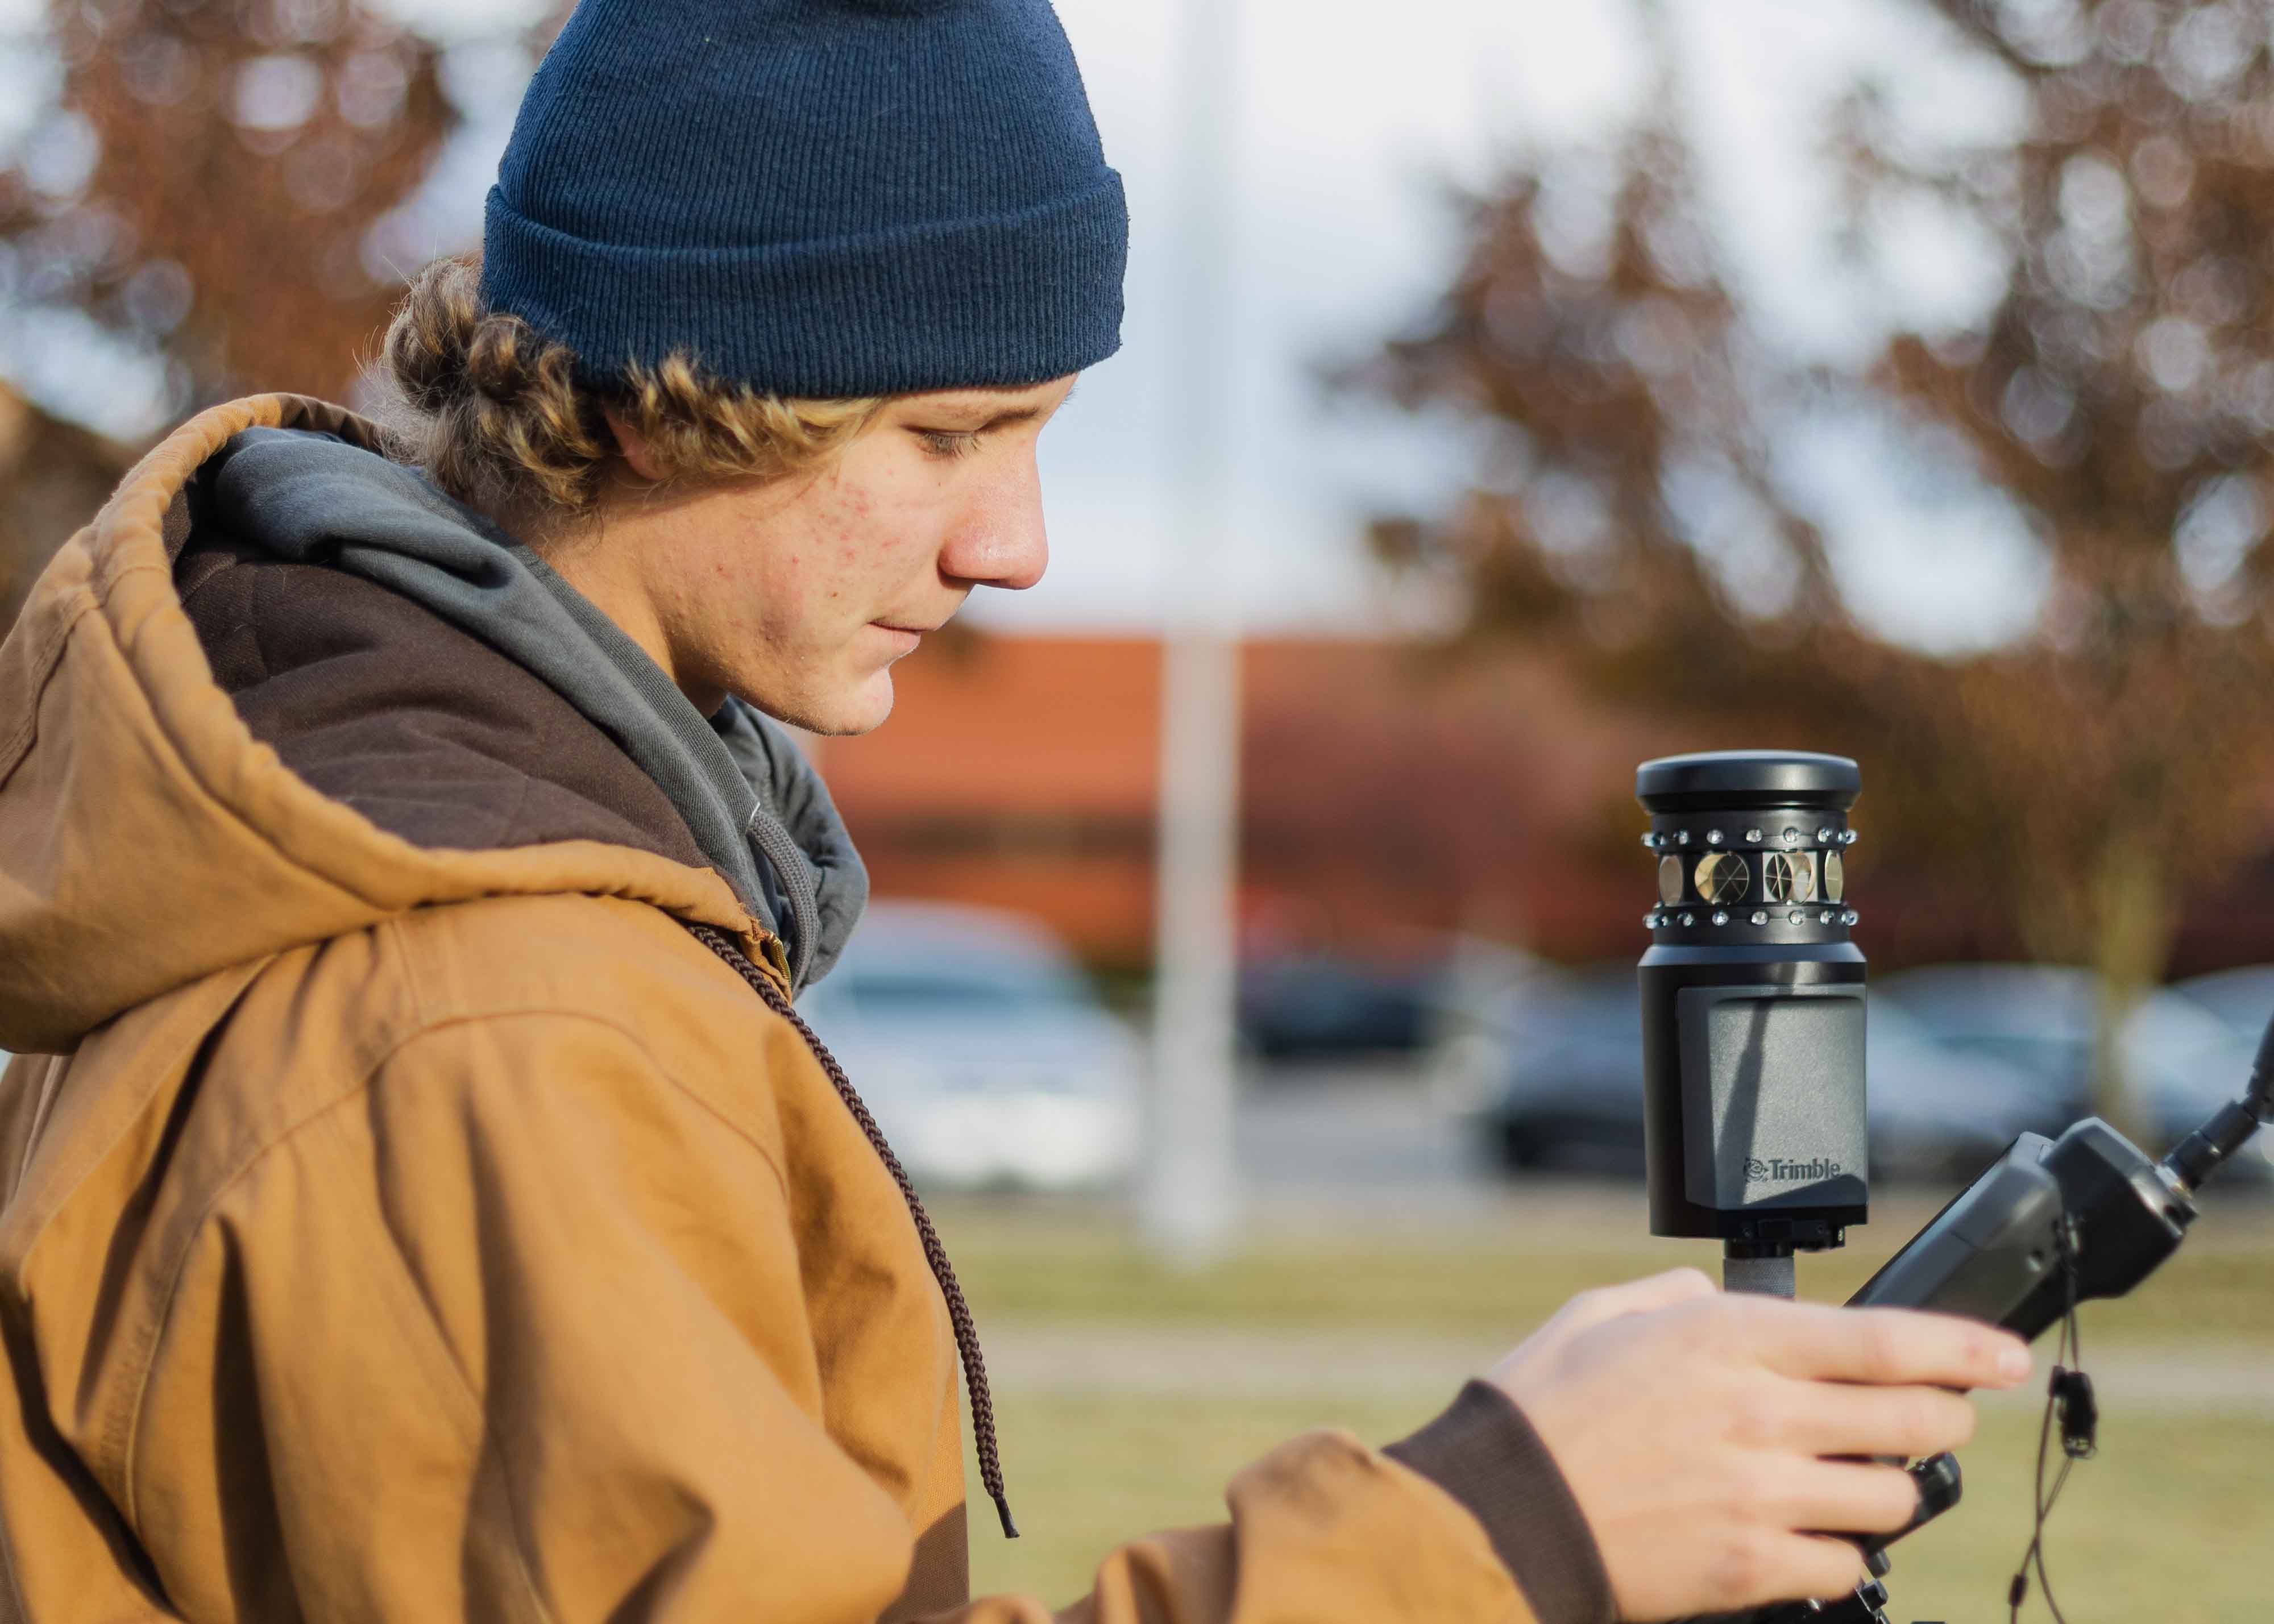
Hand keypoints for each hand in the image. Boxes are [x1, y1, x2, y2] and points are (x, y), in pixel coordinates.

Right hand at [1487, 1268, 2031, 1621]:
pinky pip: (1845, 1566)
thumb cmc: (1543, 1407)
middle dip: (1942, 1416)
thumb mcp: (1603, 1313)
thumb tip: (1717, 1299)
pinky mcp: (1750, 1568)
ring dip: (1887, 1487)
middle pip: (1911, 1421)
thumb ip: (1678, 1296)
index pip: (1882, 1342)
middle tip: (1933, 1416)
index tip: (2005, 1357)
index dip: (1962, 1348)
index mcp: (1728, 1341)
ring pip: (1891, 1498)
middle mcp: (1760, 1416)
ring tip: (1855, 1480)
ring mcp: (1760, 1497)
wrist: (1502, 1511)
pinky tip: (1806, 1535)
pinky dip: (1839, 1551)